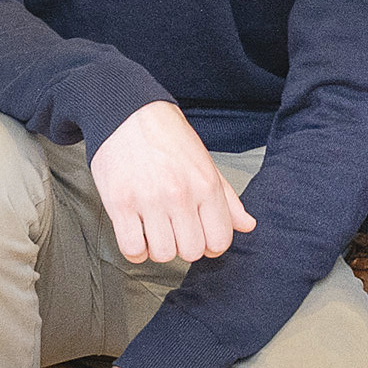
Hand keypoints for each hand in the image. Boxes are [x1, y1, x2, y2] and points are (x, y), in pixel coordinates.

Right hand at [88, 101, 255, 264]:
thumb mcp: (205, 162)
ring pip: (163, 254)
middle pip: (191, 251)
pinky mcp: (120, 204)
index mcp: (205, 183)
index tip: (201, 237)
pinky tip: (138, 234)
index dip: (212, 245)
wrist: (128, 113)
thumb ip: (227, 197)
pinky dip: (136, 250)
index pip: (220, 239)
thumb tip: (247, 224)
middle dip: (184, 246)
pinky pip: (132, 249)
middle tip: (176, 231)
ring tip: (155, 230)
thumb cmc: (167, 137)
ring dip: (159, 248)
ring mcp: (149, 200)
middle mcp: (179, 194)